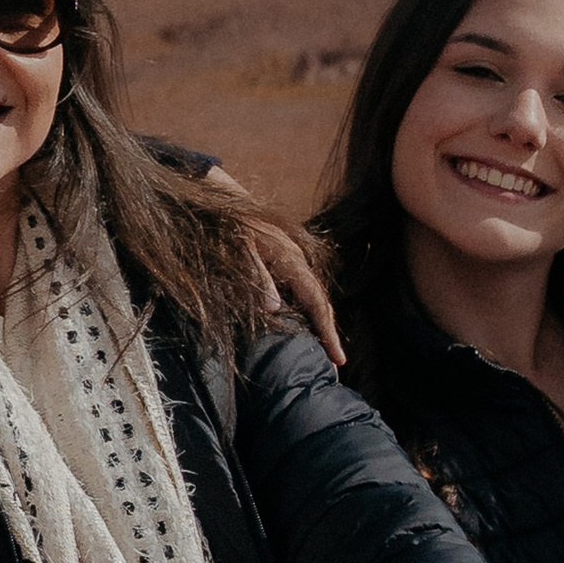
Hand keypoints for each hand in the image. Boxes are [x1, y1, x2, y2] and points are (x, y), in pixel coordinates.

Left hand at [205, 177, 344, 368]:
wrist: (226, 201)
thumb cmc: (230, 225)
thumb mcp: (238, 249)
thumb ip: (256, 276)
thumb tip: (275, 309)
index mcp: (290, 259)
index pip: (316, 301)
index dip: (327, 330)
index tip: (338, 357)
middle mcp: (297, 260)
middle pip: (320, 300)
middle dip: (329, 331)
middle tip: (337, 361)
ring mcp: (292, 259)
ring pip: (313, 296)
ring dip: (320, 322)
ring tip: (326, 348)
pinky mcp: (284, 261)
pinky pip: (302, 290)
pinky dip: (308, 310)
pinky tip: (306, 325)